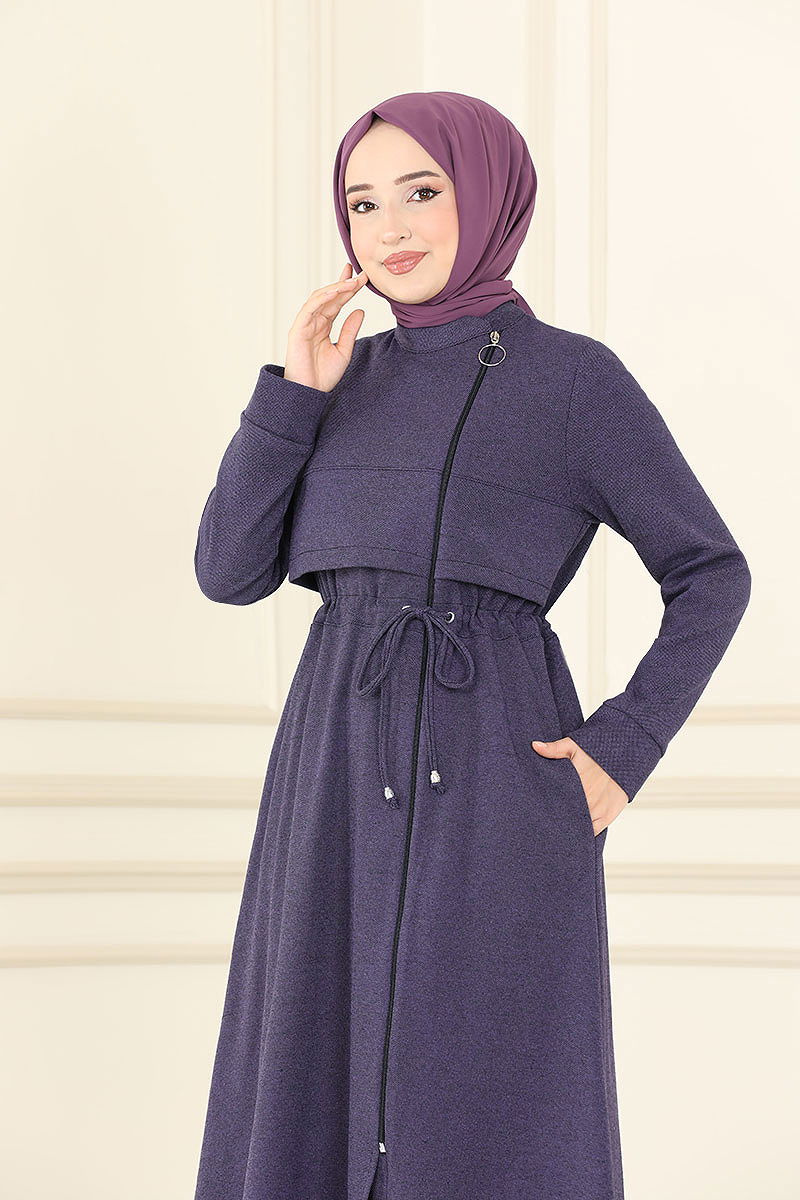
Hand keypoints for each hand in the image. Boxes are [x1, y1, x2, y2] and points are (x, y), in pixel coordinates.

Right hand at [284, 261, 367, 392]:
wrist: (309, 393)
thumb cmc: (323, 376)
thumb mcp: (344, 351)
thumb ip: (350, 330)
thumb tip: (360, 311)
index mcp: (323, 325)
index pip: (337, 302)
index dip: (348, 289)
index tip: (362, 278)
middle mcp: (313, 321)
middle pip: (329, 296)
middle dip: (344, 283)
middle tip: (360, 274)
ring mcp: (304, 324)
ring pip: (319, 299)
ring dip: (336, 288)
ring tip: (352, 282)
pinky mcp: (297, 330)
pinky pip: (309, 309)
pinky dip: (322, 298)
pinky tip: (335, 291)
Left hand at [530, 736, 628, 833]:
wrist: (626, 754)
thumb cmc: (598, 750)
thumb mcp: (574, 746)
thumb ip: (554, 749)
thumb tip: (535, 745)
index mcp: (574, 785)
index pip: (555, 804)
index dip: (547, 811)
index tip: (541, 814)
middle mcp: (586, 800)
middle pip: (566, 818)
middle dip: (557, 821)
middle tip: (548, 825)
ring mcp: (597, 810)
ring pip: (579, 828)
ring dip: (571, 830)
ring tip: (560, 833)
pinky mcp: (608, 816)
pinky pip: (593, 832)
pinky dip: (585, 834)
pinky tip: (576, 835)